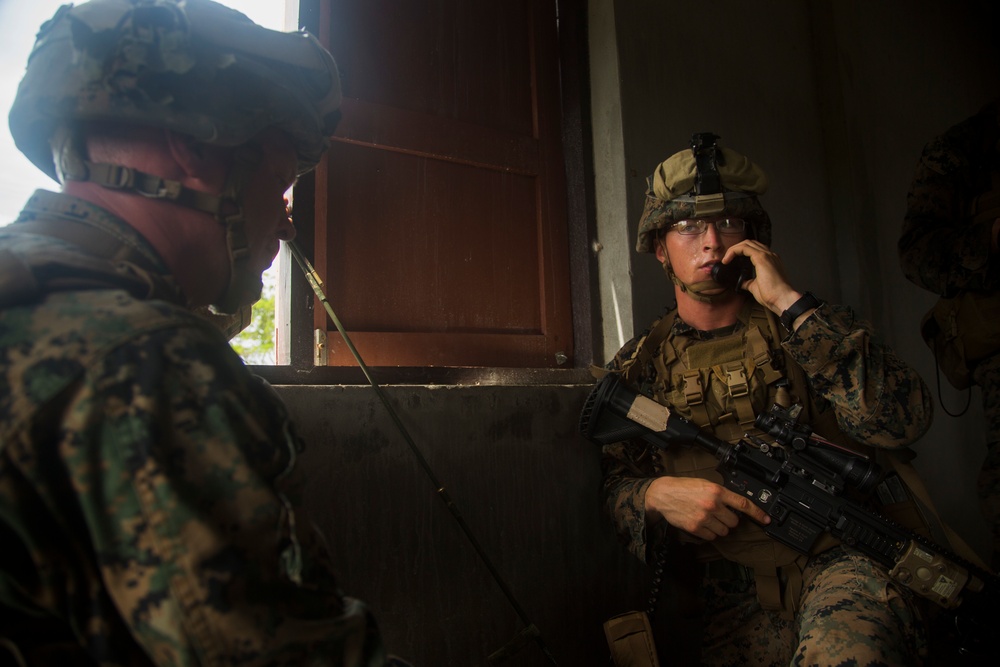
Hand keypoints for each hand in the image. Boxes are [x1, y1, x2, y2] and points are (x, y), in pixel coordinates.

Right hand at [644, 475, 770, 540]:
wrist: (663, 494)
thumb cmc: (684, 488)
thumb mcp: (705, 484)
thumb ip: (721, 494)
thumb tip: (736, 505)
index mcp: (717, 491)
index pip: (743, 504)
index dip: (758, 513)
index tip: (766, 519)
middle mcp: (712, 504)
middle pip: (734, 521)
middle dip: (729, 519)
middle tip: (720, 514)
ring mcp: (704, 517)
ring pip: (724, 531)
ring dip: (720, 527)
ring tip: (708, 518)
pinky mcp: (696, 527)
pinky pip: (712, 536)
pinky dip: (709, 532)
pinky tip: (701, 523)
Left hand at [722, 240, 801, 314]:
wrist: (782, 299)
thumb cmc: (773, 295)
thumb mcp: (756, 286)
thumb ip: (748, 282)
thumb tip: (741, 282)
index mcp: (770, 261)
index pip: (754, 250)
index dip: (740, 252)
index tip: (730, 261)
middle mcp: (770, 255)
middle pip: (750, 243)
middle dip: (736, 249)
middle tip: (726, 259)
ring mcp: (767, 255)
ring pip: (747, 243)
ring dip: (734, 249)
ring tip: (726, 259)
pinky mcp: (762, 258)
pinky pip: (744, 248)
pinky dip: (734, 251)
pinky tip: (727, 259)